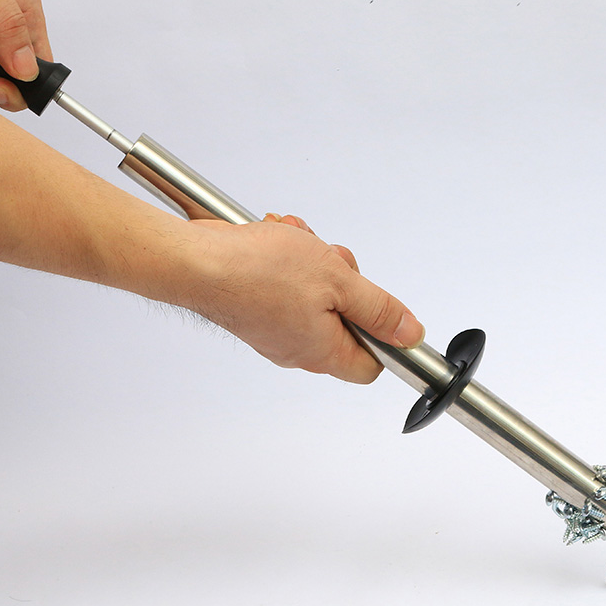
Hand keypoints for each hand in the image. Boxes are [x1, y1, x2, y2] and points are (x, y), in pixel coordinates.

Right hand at [181, 214, 424, 383]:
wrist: (195, 261)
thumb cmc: (258, 271)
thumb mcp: (338, 280)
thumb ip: (378, 309)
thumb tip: (410, 335)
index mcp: (322, 352)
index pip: (370, 365)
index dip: (382, 334)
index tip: (377, 303)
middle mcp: (297, 350)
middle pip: (343, 321)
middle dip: (343, 282)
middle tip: (329, 261)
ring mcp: (273, 330)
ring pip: (315, 297)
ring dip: (314, 264)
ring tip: (298, 243)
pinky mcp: (255, 309)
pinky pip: (287, 287)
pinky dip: (288, 261)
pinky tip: (278, 241)